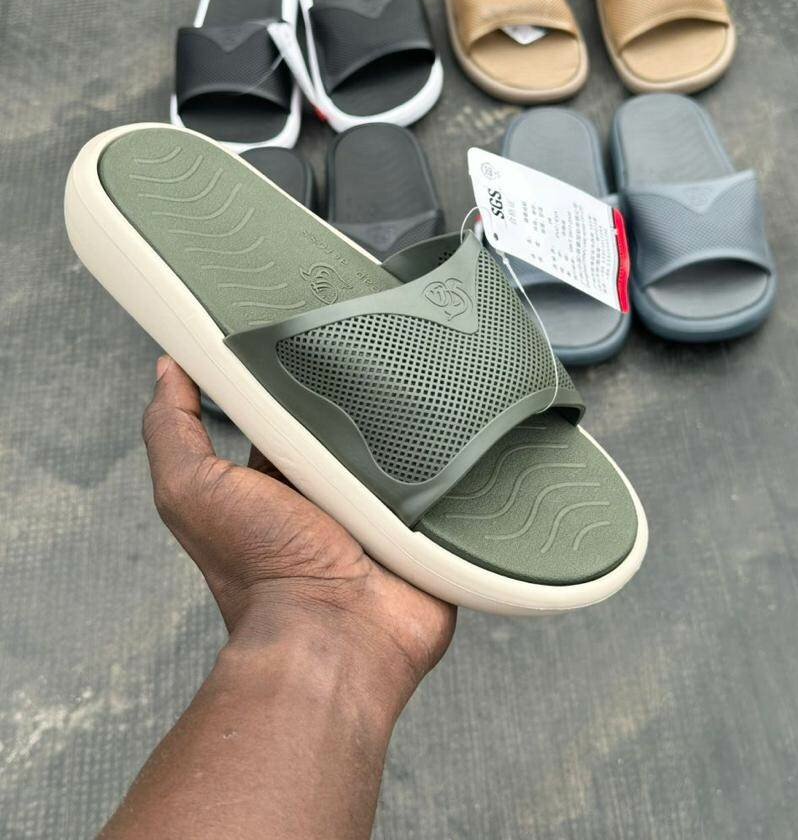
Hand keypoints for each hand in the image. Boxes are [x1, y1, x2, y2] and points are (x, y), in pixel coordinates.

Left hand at [142, 357, 455, 702]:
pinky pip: (446, 478)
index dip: (289, 374)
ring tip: (422, 384)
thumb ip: (172, 430)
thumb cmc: (260, 569)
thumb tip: (168, 370)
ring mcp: (380, 509)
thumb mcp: (192, 489)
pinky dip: (449, 458)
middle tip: (374, 354)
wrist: (337, 635)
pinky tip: (458, 427)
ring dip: (409, 421)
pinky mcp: (427, 524)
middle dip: (358, 392)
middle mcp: (327, 494)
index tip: (303, 333)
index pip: (284, 411)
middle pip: (347, 422)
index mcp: (273, 483)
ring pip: (399, 444)